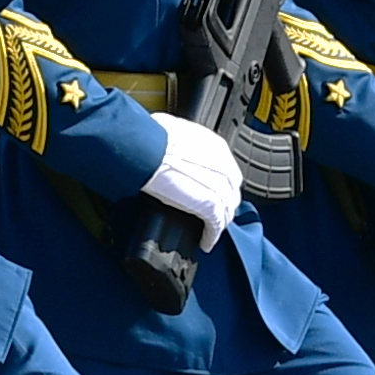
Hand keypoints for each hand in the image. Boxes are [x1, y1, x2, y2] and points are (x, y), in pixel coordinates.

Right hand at [139, 112, 241, 247]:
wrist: (143, 149)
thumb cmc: (149, 137)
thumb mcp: (172, 131)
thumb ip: (180, 141)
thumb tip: (168, 142)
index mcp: (215, 146)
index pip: (227, 171)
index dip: (221, 186)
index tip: (211, 192)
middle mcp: (223, 164)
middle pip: (232, 192)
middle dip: (224, 205)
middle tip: (212, 215)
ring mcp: (218, 185)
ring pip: (227, 211)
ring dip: (218, 224)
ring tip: (208, 233)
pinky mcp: (209, 204)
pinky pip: (216, 225)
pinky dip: (211, 236)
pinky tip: (205, 242)